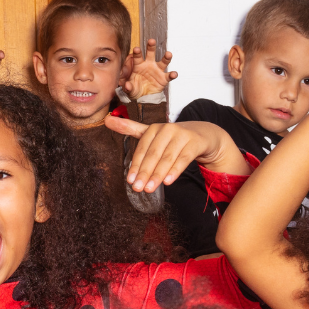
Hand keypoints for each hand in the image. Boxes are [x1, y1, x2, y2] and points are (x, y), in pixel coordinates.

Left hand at [107, 117, 246, 191]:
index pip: (142, 149)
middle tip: (137, 188)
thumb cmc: (172, 138)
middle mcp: (167, 129)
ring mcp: (182, 135)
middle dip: (144, 173)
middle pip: (153, 154)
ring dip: (157, 175)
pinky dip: (175, 170)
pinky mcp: (195, 143)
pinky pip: (183, 159)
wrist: (203, 135)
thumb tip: (106, 120)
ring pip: (167, 158)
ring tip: (149, 188)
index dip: (135, 166)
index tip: (129, 180)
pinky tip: (167, 181)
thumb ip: (130, 128)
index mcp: (153, 128)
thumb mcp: (151, 133)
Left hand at [121, 38, 176, 99]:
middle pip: (151, 54)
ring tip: (168, 54)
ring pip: (163, 62)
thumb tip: (127, 86)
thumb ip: (128, 87)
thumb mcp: (130, 89)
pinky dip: (172, 75)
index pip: (137, 57)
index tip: (136, 48)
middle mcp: (149, 65)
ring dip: (166, 57)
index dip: (137, 52)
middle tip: (151, 41)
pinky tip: (174, 74)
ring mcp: (157, 71)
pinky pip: (169, 76)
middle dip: (151, 47)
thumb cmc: (136, 89)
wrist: (144, 97)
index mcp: (138, 65)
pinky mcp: (164, 78)